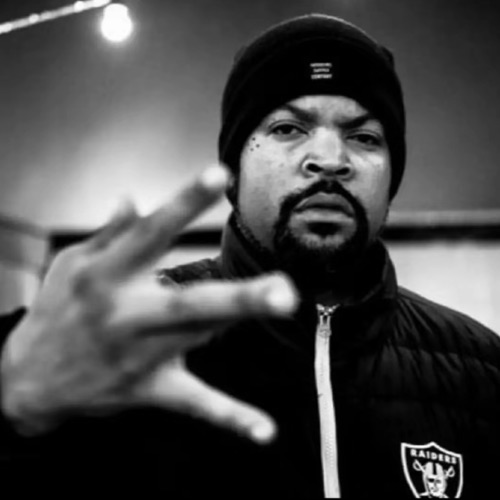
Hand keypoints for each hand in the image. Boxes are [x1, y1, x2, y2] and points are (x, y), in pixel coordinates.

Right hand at [0, 165, 297, 442]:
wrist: (26, 381)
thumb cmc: (55, 312)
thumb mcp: (69, 265)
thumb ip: (108, 235)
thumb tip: (134, 200)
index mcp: (105, 275)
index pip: (151, 233)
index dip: (183, 203)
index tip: (218, 175)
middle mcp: (125, 314)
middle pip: (185, 303)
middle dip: (233, 296)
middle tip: (281, 285)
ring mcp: (138, 356)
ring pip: (197, 339)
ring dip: (236, 322)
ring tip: (283, 301)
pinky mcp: (148, 389)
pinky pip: (193, 405)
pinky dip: (229, 418)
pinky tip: (265, 431)